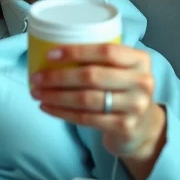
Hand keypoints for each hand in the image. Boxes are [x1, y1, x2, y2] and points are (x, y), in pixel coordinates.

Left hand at [30, 43, 165, 160]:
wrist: (144, 128)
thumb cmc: (122, 91)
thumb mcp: (121, 71)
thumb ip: (99, 60)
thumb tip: (52, 53)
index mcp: (140, 60)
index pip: (106, 51)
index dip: (76, 51)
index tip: (49, 54)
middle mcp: (142, 82)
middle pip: (92, 76)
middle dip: (58, 77)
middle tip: (36, 78)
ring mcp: (136, 106)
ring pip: (86, 99)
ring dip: (56, 96)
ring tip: (37, 93)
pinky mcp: (125, 127)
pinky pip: (86, 119)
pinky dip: (62, 113)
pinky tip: (47, 108)